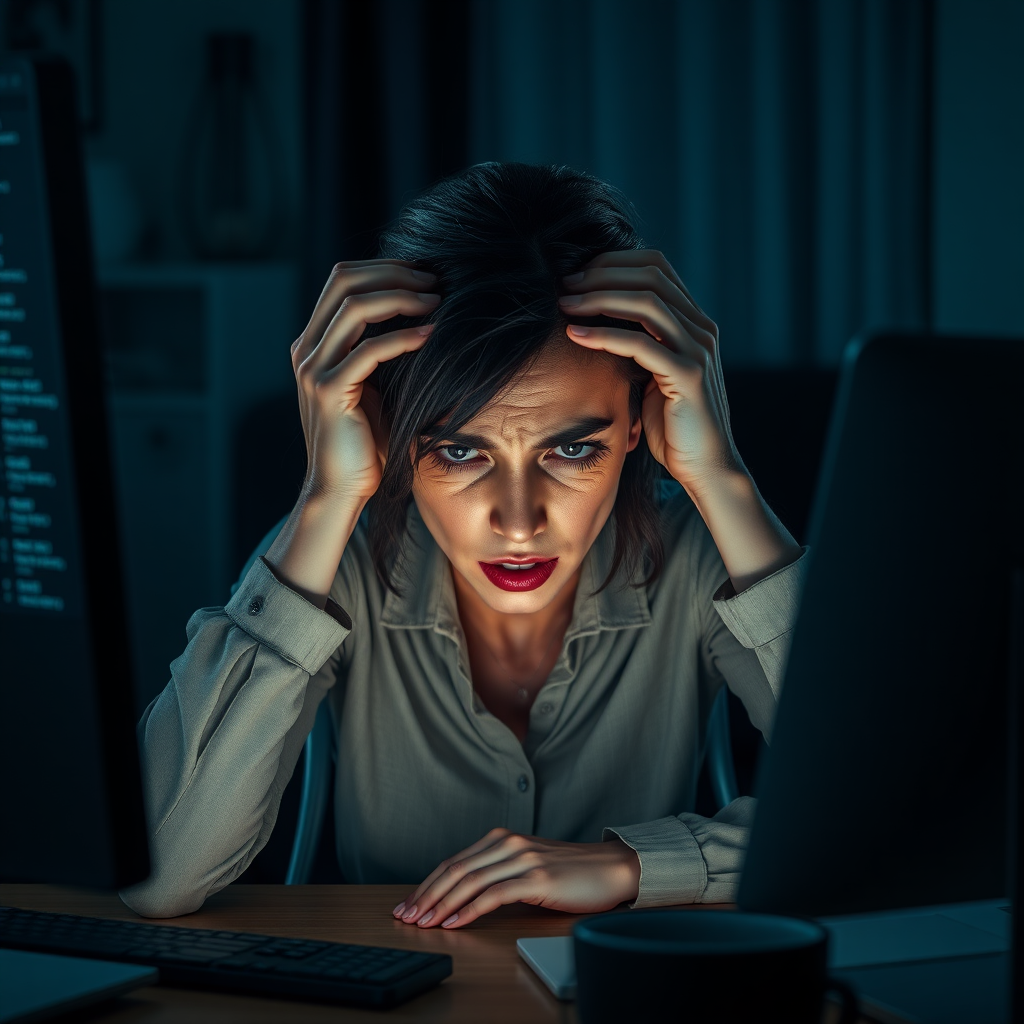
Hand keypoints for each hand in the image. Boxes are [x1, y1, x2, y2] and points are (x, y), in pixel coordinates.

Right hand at [289, 260, 440, 505]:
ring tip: (437, 301)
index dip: (385, 268)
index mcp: (314, 342)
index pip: (343, 280)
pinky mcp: (329, 392)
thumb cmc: (366, 441)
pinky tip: (431, 335)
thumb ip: (383, 351)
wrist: (342, 488)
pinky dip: (403, 337)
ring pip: (354, 307)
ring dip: (401, 297)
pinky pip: (368, 350)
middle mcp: (307, 349)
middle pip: (344, 280)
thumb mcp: (375, 385)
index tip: (425, 274)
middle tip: (435, 281)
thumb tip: (424, 314)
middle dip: (394, 273)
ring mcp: (314, 369)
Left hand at [392, 828, 640, 928]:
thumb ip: (499, 872)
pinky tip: (455, 923)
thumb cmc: (570, 872)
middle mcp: (509, 843)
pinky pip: (494, 895)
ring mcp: (522, 859)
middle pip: (455, 870)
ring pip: (469, 881)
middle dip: (426, 895)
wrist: (611, 868)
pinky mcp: (537, 877)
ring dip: (441, 904)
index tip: (408, 904)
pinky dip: (469, 910)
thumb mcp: (528, 867)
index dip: (427, 884)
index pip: (453, 862)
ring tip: (424, 923)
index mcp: (502, 839)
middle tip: (406, 917)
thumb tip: (462, 897)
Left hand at [558, 250, 741, 497]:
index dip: (613, 262)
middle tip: (564, 285)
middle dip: (602, 274)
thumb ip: (636, 345)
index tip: (576, 276)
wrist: (703, 467)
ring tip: (565, 304)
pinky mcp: (688, 376)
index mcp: (693, 322)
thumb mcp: (651, 375)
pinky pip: (641, 344)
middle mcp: (701, 328)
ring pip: (646, 303)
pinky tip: (575, 334)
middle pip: (650, 276)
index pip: (656, 267)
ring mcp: (698, 350)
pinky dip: (603, 334)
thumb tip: (595, 321)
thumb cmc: (670, 426)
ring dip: (599, 298)